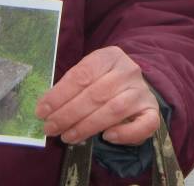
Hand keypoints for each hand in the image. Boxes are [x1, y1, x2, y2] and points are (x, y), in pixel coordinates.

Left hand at [35, 46, 159, 145]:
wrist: (133, 85)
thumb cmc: (103, 82)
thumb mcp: (87, 75)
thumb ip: (70, 88)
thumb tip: (45, 109)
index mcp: (110, 56)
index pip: (83, 74)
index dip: (60, 94)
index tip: (42, 111)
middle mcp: (129, 71)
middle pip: (96, 94)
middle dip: (68, 114)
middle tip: (50, 128)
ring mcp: (142, 91)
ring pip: (114, 110)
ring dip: (87, 126)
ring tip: (67, 136)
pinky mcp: (152, 111)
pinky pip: (144, 124)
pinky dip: (125, 133)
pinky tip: (107, 137)